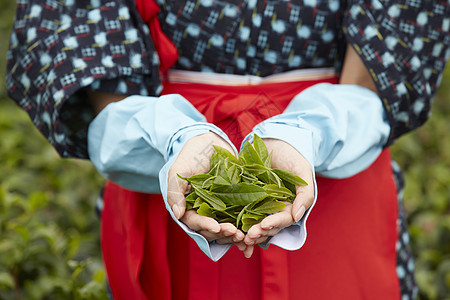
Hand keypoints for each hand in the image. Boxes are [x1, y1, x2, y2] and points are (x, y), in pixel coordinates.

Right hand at [166, 132, 246, 249]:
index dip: (205, 225)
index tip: (216, 227)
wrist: (208, 143)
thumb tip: (177, 214)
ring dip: (234, 233)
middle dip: (223, 233)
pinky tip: (253, 229)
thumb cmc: (190, 156)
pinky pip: (239, 217)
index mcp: (187, 207)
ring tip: (245, 235)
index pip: (194, 221)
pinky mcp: (233, 202)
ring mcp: (218, 208)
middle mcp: (203, 211)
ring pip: (225, 227)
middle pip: (211, 229)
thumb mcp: (178, 171)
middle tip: (235, 233)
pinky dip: (244, 225)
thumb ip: (175, 192)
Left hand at [243, 138, 314, 256]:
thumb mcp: (302, 171)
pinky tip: (230, 230)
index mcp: (290, 205)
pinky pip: (240, 212)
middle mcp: (274, 208)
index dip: (274, 223)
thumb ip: (305, 194)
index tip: (264, 225)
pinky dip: (237, 223)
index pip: (283, 219)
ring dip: (248, 231)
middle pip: (268, 225)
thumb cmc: (292, 156)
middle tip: (249, 236)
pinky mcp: (245, 197)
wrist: (274, 141)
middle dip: (259, 232)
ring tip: (240, 237)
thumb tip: (297, 216)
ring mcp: (259, 204)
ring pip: (254, 223)